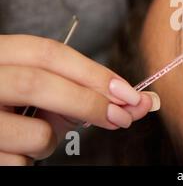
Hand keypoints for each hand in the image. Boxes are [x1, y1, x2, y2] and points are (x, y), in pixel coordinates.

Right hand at [0, 35, 159, 164]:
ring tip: (34, 138)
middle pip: (40, 83)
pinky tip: (14, 150)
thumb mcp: (35, 90)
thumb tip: (136, 103)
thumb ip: (75, 91)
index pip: (49, 53)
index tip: (129, 91)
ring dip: (51, 141)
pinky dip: (29, 159)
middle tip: (122, 117)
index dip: (94, 72)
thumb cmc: (10, 107)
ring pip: (36, 132)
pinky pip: (19, 162)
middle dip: (89, 102)